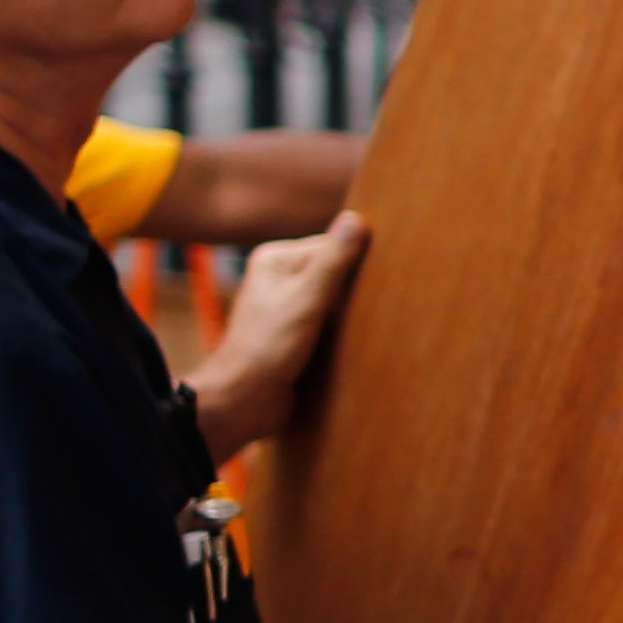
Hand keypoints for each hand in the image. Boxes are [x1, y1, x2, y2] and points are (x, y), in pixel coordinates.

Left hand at [189, 210, 370, 453]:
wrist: (242, 402)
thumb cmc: (265, 350)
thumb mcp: (305, 301)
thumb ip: (332, 262)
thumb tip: (356, 219)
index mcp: (276, 260)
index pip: (330, 246)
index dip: (356, 260)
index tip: (380, 274)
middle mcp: (280, 279)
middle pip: (334, 271)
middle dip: (355, 287)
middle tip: (378, 301)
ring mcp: (289, 308)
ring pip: (335, 299)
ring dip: (352, 311)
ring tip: (368, 323)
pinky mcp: (298, 335)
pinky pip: (331, 323)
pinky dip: (345, 330)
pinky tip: (358, 340)